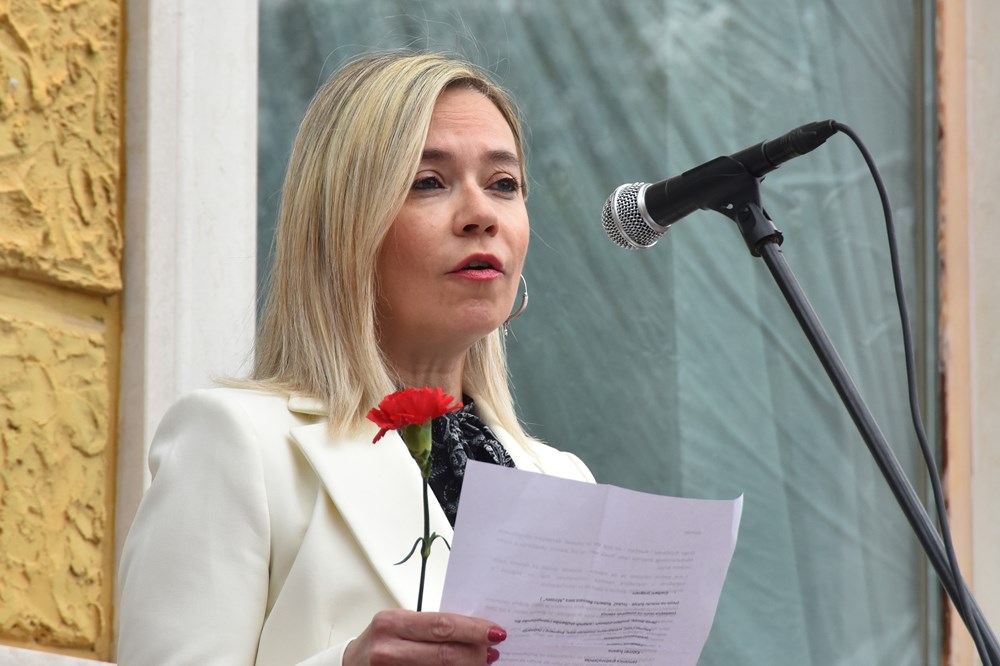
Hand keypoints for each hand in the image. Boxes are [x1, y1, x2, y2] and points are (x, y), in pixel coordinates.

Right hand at [343, 609, 506, 664]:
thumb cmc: (379, 643)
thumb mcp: (398, 626)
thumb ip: (429, 628)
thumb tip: (472, 630)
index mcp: (392, 622)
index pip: (441, 625)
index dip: (472, 630)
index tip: (495, 631)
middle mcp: (388, 647)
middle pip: (444, 653)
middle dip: (475, 653)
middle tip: (494, 650)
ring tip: (482, 662)